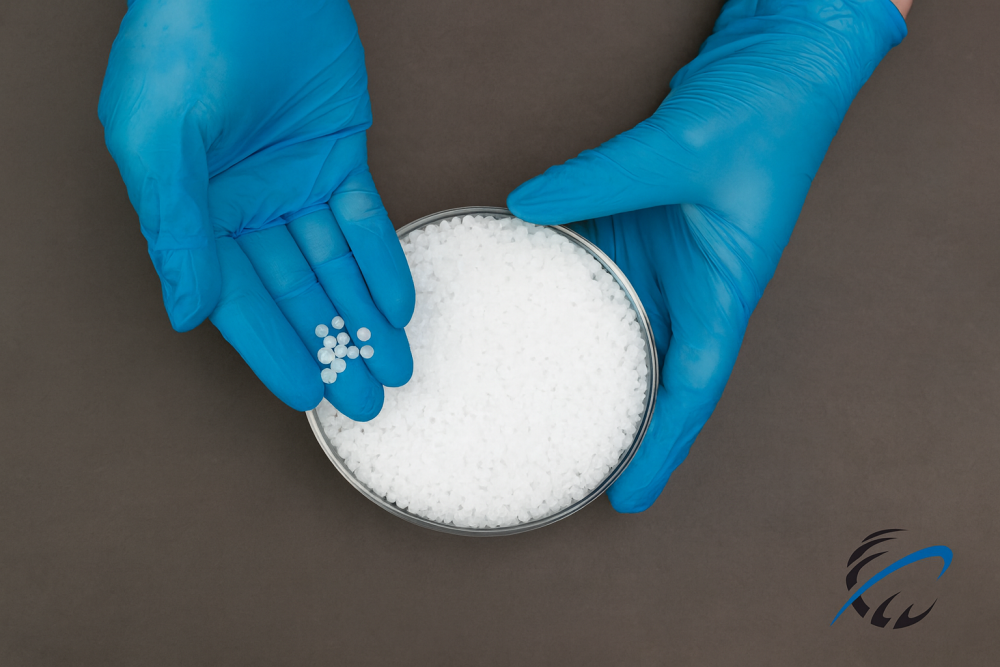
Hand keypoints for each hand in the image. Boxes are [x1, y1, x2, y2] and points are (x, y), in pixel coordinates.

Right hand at [98, 0, 412, 418]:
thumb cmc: (180, 45)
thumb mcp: (159, 144)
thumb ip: (177, 232)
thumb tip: (185, 313)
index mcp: (192, 212)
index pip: (237, 300)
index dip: (273, 350)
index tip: (307, 398)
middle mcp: (243, 205)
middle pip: (295, 294)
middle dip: (332, 348)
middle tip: (365, 401)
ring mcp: (293, 181)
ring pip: (335, 266)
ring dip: (365, 317)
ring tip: (395, 366)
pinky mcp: (337, 153)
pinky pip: (364, 221)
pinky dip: (383, 261)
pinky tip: (400, 305)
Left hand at [509, 0, 906, 511]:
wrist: (780, 57)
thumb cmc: (765, 110)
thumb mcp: (681, 150)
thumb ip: (602, 181)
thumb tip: (528, 206)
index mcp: (724, 288)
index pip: (691, 389)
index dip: (661, 448)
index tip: (627, 498)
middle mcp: (694, 283)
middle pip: (653, 371)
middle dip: (619, 421)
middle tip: (567, 459)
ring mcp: (666, 253)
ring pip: (620, 323)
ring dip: (585, 358)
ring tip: (533, 394)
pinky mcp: (643, 220)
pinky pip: (598, 264)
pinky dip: (563, 285)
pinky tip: (524, 294)